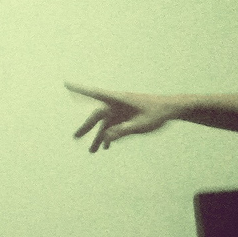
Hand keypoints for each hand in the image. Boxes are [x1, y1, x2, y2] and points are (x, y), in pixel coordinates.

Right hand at [66, 83, 180, 151]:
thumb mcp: (141, 124)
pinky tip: (106, 148)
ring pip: (106, 125)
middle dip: (86, 127)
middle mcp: (117, 105)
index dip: (80, 90)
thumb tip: (106, 138)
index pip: (95, 94)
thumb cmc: (157, 113)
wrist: (171, 109)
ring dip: (99, 137)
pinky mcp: (126, 117)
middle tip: (75, 137)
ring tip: (92, 152)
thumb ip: (123, 131)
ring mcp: (121, 112)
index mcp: (118, 100)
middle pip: (98, 116)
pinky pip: (114, 128)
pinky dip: (110, 136)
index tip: (66, 83)